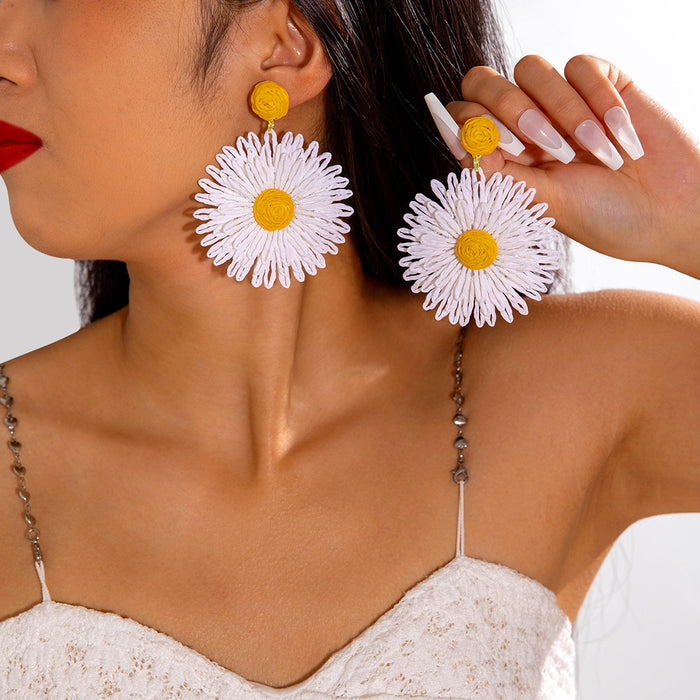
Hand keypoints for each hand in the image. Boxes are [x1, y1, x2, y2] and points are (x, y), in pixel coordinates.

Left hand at [446, 55, 699, 278]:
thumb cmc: (604, 217)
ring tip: (591, 152)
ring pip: (531, 68)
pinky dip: (598, 100)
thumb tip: (460, 144)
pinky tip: (619, 135)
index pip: (464, 119)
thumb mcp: (543, 203)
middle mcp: (524, 124)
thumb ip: (499, 175)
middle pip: (483, 82)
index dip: (469, 124)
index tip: (497, 147)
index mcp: (504, 155)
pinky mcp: (600, 82)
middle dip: (507, 108)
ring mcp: (560, 100)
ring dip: (561, 110)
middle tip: (538, 145)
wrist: (669, 212)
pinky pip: (580, 65)